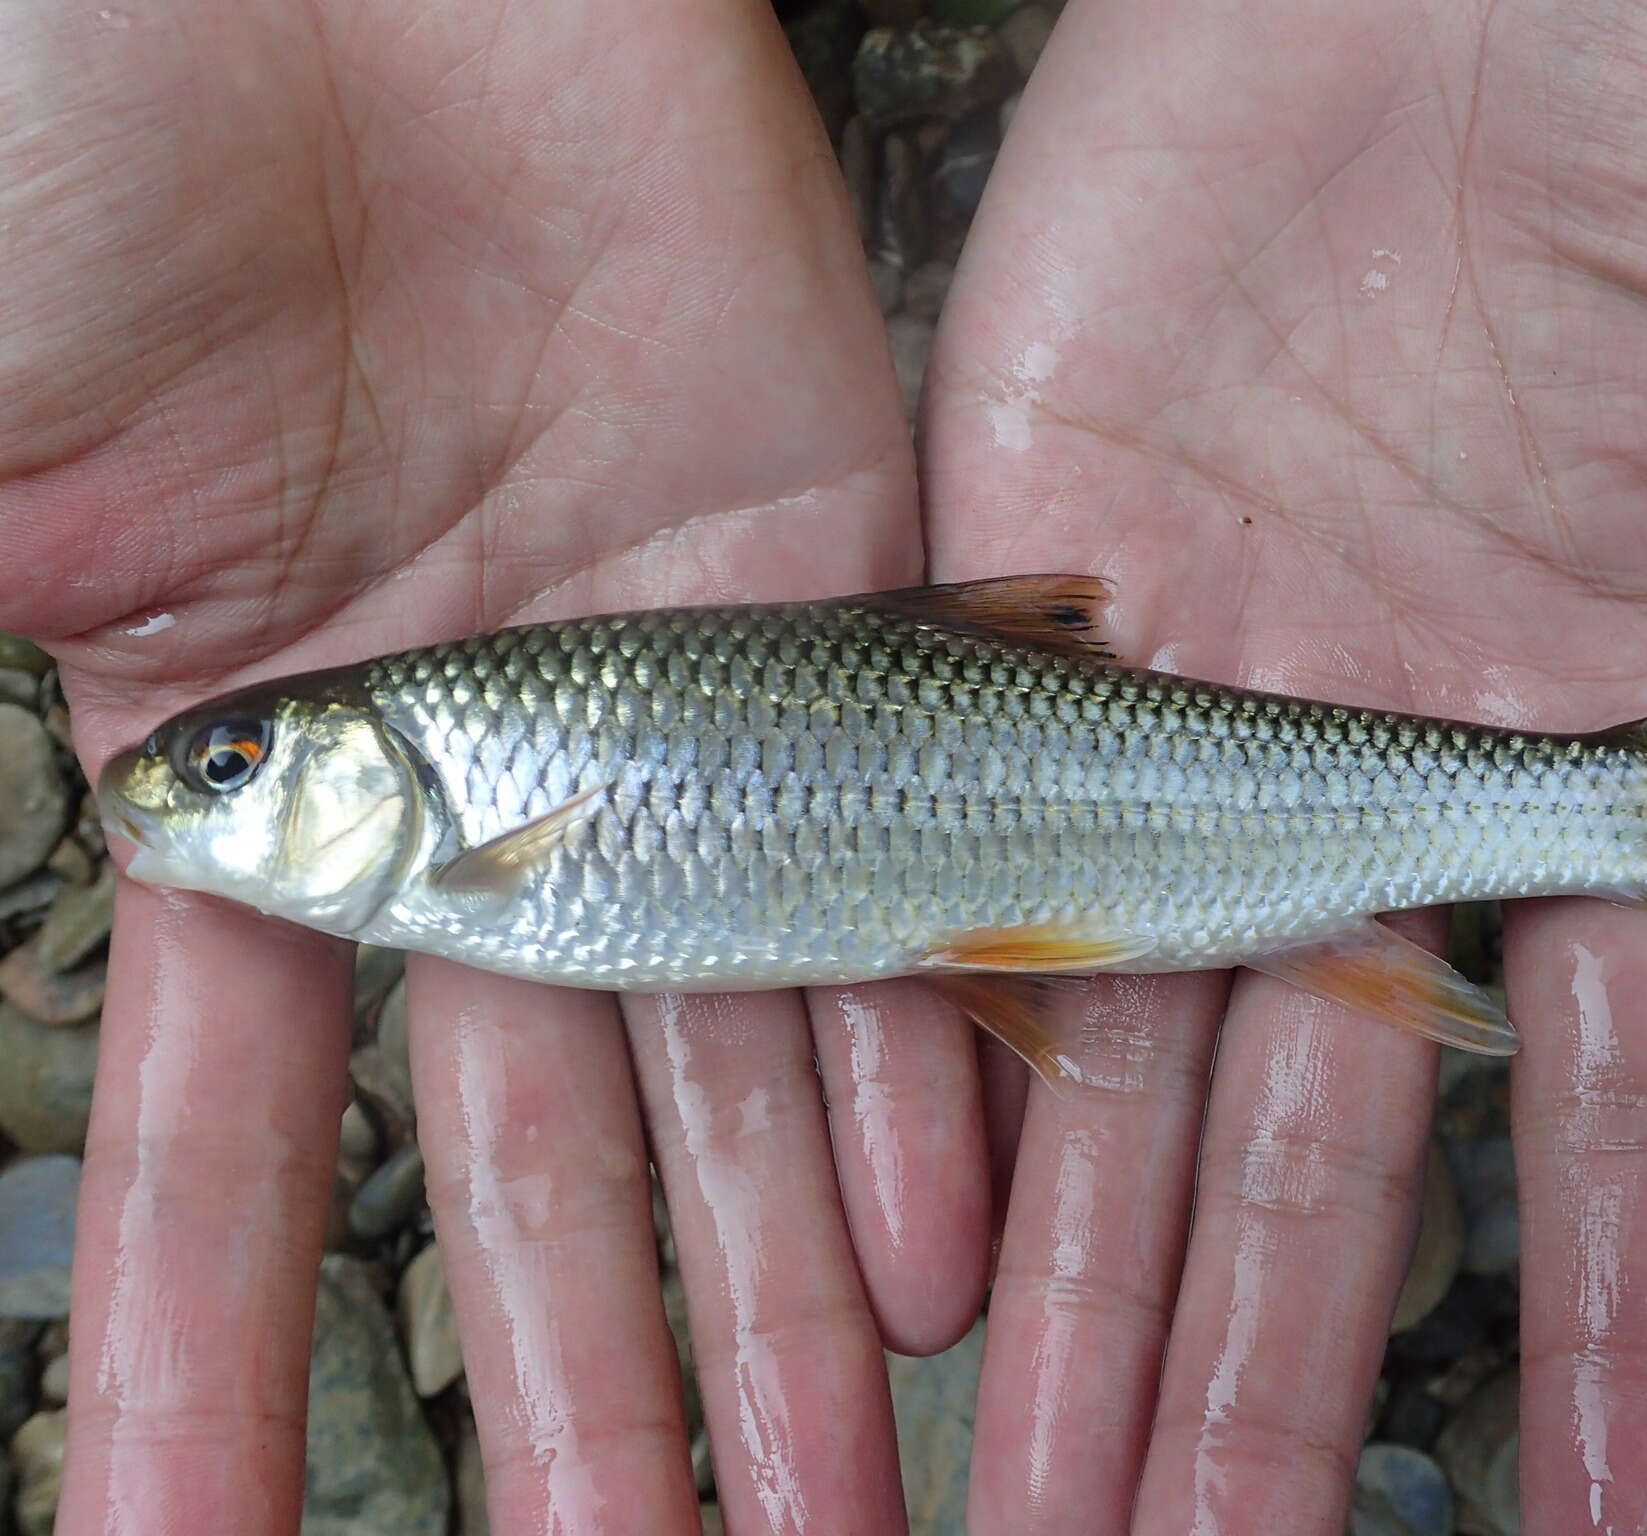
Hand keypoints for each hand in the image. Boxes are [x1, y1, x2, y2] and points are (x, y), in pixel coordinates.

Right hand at [0, 4, 991, 1529]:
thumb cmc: (90, 146)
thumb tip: (45, 896)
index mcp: (250, 771)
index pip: (227, 1145)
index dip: (203, 1361)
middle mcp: (480, 774)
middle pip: (537, 1151)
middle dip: (577, 1392)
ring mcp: (670, 699)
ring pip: (732, 1058)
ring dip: (766, 1295)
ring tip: (823, 1499)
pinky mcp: (836, 595)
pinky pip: (887, 867)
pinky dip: (900, 1063)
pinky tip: (928, 1256)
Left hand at [922, 0, 1646, 1528]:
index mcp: (1575, 743)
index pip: (1606, 1116)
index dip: (1623, 1330)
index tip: (1630, 1533)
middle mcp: (1353, 766)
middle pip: (1310, 1148)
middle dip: (1269, 1378)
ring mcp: (1164, 699)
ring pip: (1109, 1060)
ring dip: (1081, 1293)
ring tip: (1047, 1502)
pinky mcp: (995, 599)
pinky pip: (935, 864)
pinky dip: (921, 1052)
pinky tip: (910, 1247)